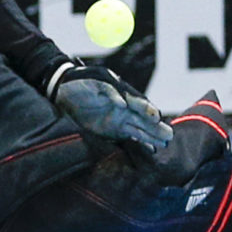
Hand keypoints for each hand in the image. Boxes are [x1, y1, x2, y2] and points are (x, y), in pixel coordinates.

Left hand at [48, 63, 172, 149]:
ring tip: (164, 143)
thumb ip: (109, 91)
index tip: (155, 118)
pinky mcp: (111, 131)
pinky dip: (139, 144)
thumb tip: (122, 103)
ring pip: (139, 129)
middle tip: (168, 135)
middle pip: (143, 118)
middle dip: (156, 126)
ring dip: (151, 136)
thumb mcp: (94, 81)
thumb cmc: (80, 82)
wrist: (62, 90)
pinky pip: (129, 138)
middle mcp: (124, 108)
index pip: (139, 103)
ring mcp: (119, 120)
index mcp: (122, 94)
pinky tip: (150, 149)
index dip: (147, 110)